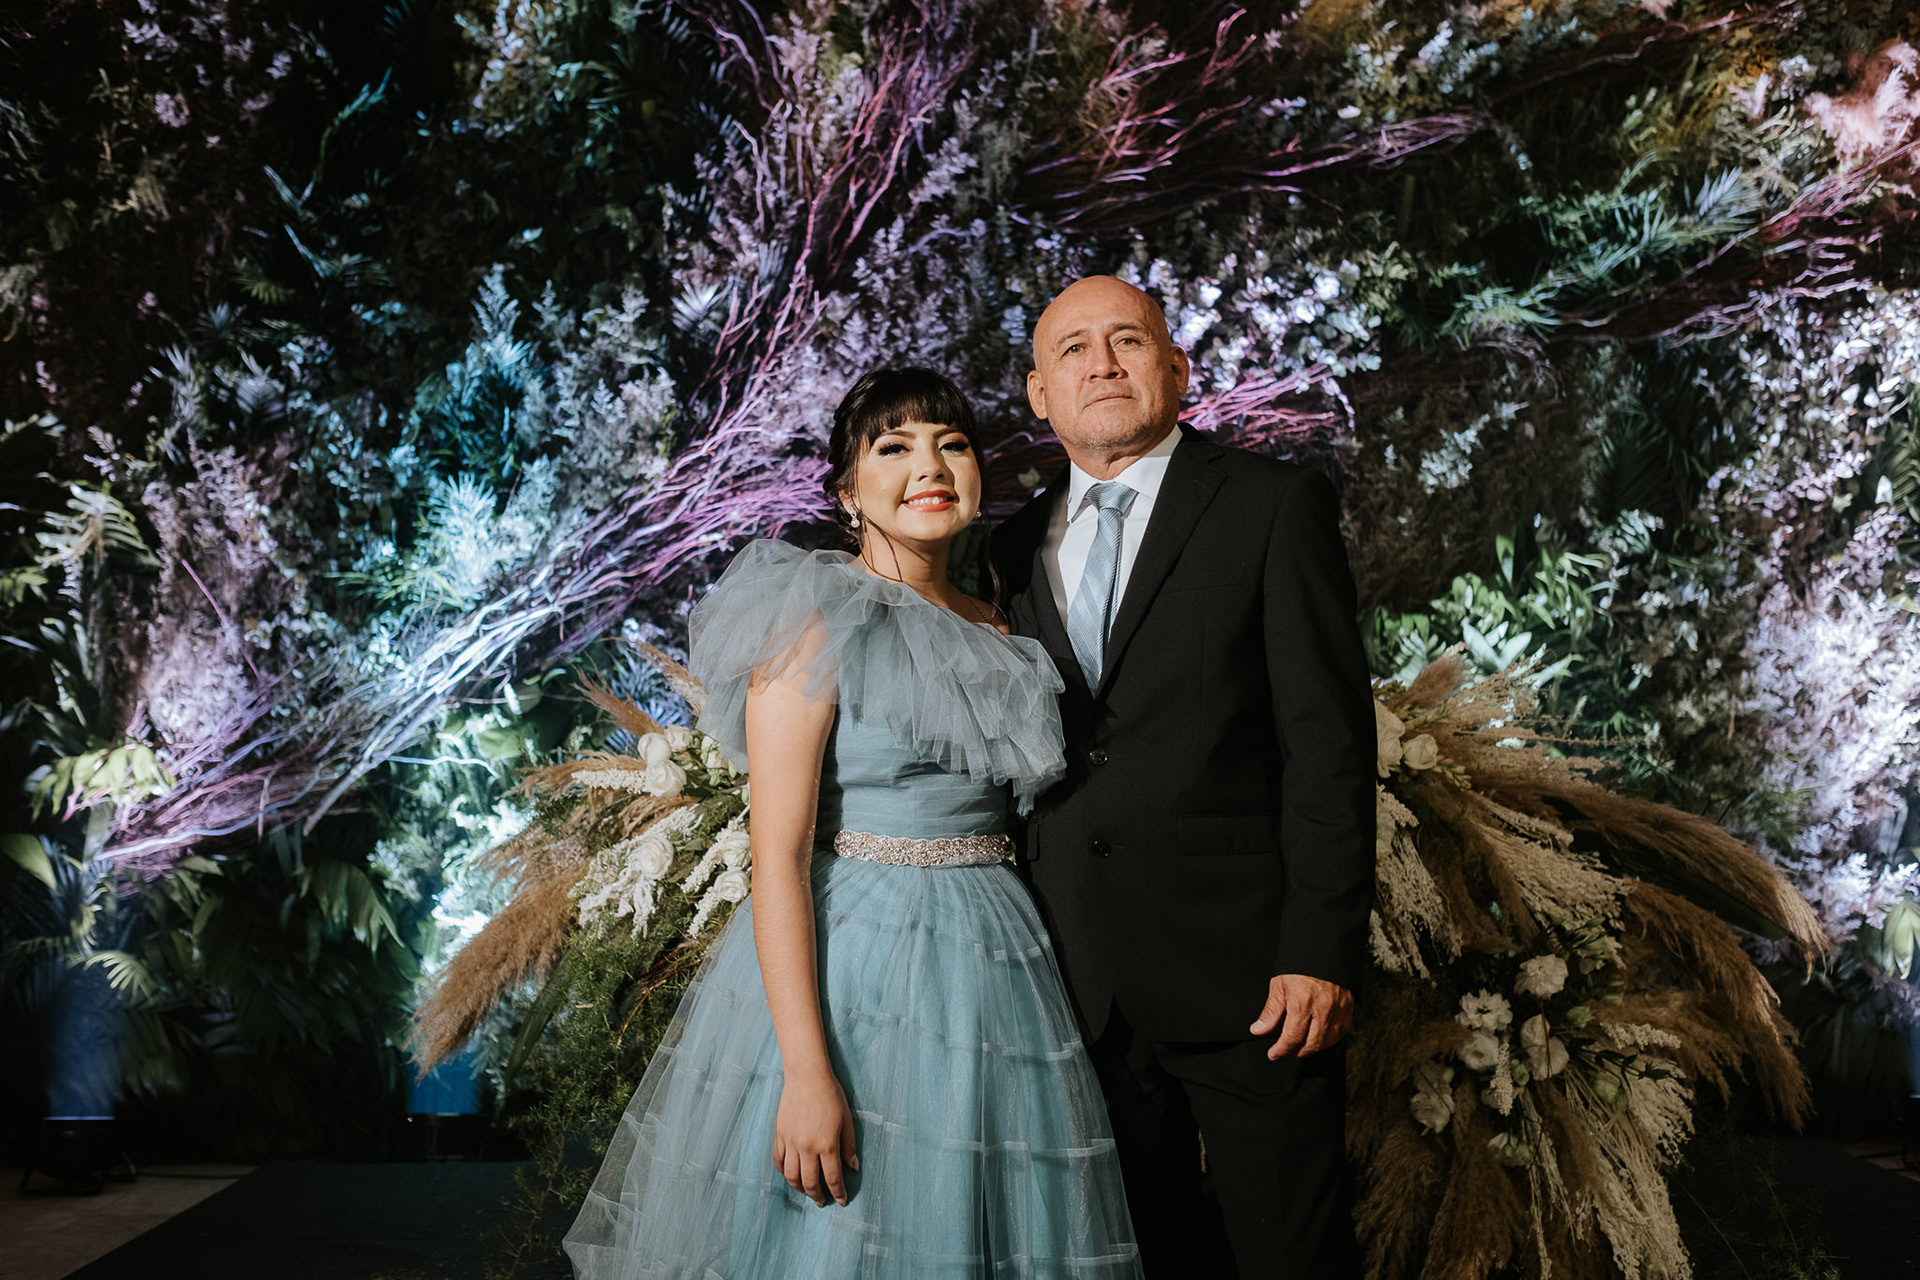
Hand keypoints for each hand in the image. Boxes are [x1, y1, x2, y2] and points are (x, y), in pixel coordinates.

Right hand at [773, 1070, 858, 1205]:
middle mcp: (807, 1147)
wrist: (806, 1076)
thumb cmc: (831, 1095)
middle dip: (817, 1196)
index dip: (839, 1193)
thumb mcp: (846, 1120)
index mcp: (827, 1144)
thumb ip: (849, 1146)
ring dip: (799, 1189)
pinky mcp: (779, 1135)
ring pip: (791, 1176)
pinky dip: (784, 1172)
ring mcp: (791, 1142)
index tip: (842, 1201)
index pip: (833, 1178)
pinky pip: (779, 1161)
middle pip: (810, 1182)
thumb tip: (853, 1167)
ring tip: (806, 1192)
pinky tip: (790, 1175)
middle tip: (822, 1202)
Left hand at [1250, 974, 1353, 1058]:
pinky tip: (1318, 1038)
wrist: (1326, 947)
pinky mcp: (1349, 1008)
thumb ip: (1271, 1011)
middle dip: (1296, 1053)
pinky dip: (1328, 1040)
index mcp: (1303, 1003)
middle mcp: (1323, 1010)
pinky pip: (1341, 1033)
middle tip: (1285, 1052)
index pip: (1292, 1039)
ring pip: (1327, 1042)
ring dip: (1312, 1049)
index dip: (1281, 1051)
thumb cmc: (1300, 964)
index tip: (1273, 1054)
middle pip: (1311, 1045)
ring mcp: (1338, 1010)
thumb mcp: (1279, 985)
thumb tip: (1258, 1030)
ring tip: (1299, 1047)